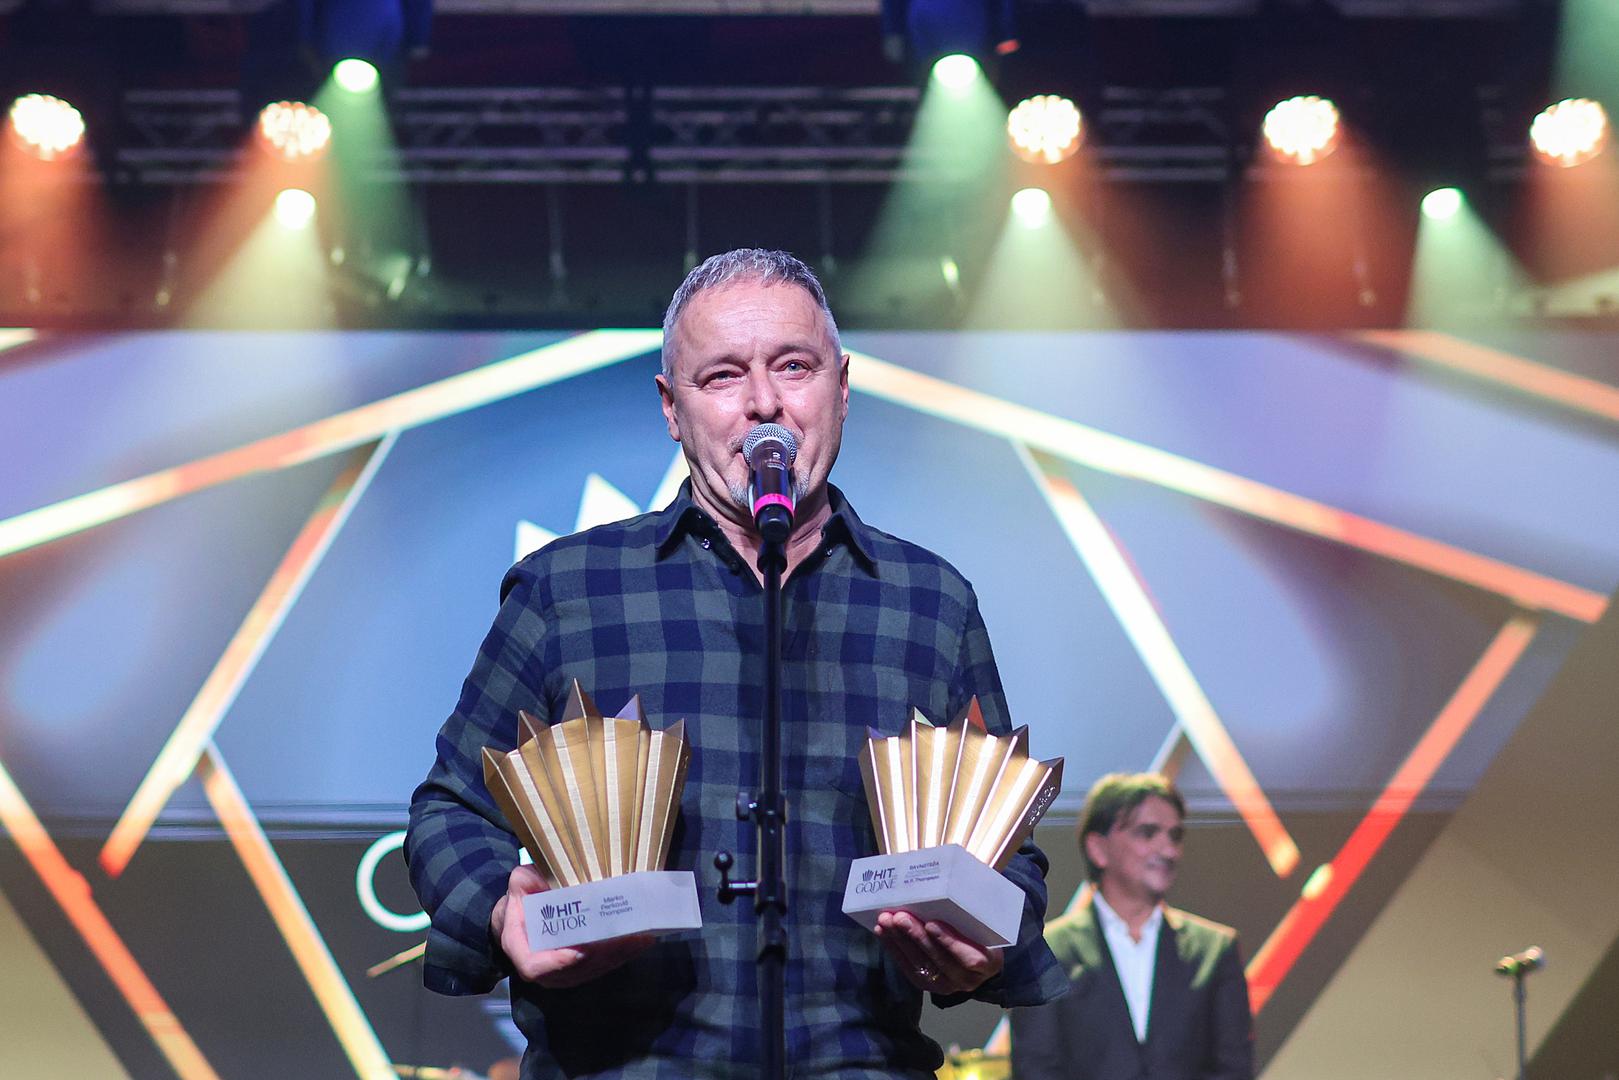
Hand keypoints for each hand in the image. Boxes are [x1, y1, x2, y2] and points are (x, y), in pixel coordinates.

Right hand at [490, 865, 653, 986]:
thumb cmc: (523, 900)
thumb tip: (534, 878)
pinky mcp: (583, 968)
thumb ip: (525, 881)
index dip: (556, 963)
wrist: (526, 916)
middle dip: (601, 955)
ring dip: (617, 955)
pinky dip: (622, 954)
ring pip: (592, 970)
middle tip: (625, 937)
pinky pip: (603, 966)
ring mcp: (565, 972)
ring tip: (640, 938)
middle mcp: (544, 968)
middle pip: (574, 970)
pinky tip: (642, 940)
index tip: (578, 952)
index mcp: (521, 949)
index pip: (535, 966)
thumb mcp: (520, 885)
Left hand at [873, 910, 1002, 994]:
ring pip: (920, 964)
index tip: (931, 924)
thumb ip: (972, 909)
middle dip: (917, 937)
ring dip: (900, 941)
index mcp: (989, 962)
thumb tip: (956, 876)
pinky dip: (893, 948)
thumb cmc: (981, 932)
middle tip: (900, 916)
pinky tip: (882, 931)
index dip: (949, 942)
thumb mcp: (986, 922)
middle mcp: (967, 979)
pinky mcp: (927, 985)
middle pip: (938, 960)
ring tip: (886, 920)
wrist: (978, 959)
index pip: (969, 957)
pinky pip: (907, 967)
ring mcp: (946, 985)